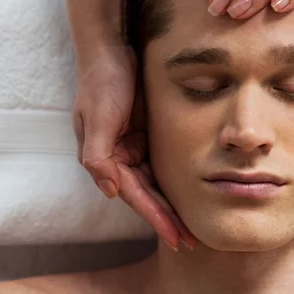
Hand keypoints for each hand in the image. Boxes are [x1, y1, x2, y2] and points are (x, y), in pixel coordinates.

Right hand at [73, 43, 196, 249]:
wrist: (111, 51)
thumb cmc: (102, 83)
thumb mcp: (98, 117)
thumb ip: (98, 155)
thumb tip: (108, 190)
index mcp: (105, 159)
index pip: (134, 195)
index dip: (155, 217)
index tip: (177, 237)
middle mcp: (119, 158)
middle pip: (147, 196)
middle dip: (167, 219)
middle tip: (192, 242)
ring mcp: (133, 148)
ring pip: (156, 184)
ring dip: (173, 205)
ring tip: (195, 227)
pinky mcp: (147, 137)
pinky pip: (162, 165)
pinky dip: (174, 182)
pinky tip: (191, 194)